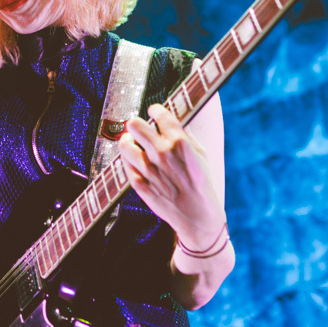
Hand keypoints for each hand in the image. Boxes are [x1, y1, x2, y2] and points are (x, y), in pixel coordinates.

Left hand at [118, 103, 226, 250]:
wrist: (197, 216)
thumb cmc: (202, 185)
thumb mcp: (202, 155)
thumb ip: (186, 136)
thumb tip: (174, 121)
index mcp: (180, 143)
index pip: (160, 115)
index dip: (155, 110)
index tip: (154, 110)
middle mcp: (162, 153)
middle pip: (136, 125)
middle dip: (136, 123)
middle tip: (137, 125)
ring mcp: (149, 169)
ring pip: (125, 144)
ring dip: (127, 140)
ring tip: (129, 140)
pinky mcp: (140, 185)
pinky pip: (125, 165)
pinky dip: (127, 160)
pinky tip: (132, 159)